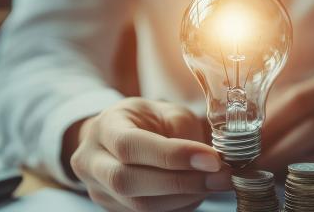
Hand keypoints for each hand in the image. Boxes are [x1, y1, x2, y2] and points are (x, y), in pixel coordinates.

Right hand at [67, 98, 230, 211]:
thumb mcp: (166, 111)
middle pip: (128, 181)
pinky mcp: (113, 209)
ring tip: (215, 183)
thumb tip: (209, 160)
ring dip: (185, 197)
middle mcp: (92, 161)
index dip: (172, 155)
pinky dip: (179, 205)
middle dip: (181, 182)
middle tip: (221, 176)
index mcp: (104, 127)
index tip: (212, 159)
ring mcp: (98, 190)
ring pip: (139, 205)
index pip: (130, 145)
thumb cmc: (147, 121)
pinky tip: (198, 192)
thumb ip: (183, 131)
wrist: (120, 137)